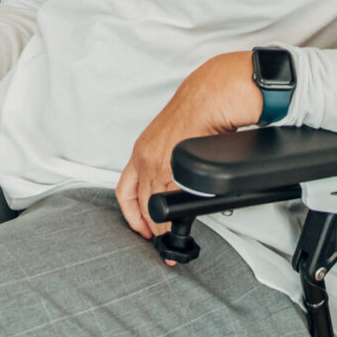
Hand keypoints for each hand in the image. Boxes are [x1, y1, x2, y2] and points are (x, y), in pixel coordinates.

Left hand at [115, 52, 260, 249]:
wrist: (210, 95)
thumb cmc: (198, 109)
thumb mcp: (171, 136)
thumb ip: (167, 158)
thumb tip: (175, 180)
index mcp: (142, 150)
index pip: (125, 190)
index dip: (131, 214)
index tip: (140, 227)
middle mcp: (145, 158)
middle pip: (140, 204)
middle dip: (148, 227)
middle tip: (158, 241)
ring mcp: (159, 163)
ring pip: (154, 206)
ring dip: (163, 227)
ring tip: (171, 238)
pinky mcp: (176, 167)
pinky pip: (173, 201)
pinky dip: (178, 217)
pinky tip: (184, 221)